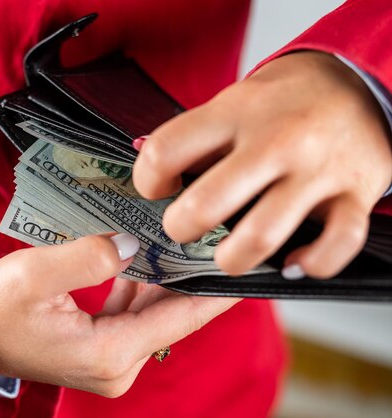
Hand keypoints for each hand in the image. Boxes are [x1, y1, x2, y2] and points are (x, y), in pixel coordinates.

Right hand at [0, 234, 236, 396]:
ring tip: (186, 238)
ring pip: (155, 313)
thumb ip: (84, 258)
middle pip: (171, 315)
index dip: (215, 291)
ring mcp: (111, 361)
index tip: (247, 264)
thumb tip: (129, 244)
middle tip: (214, 234)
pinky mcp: (104, 349)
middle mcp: (117, 366)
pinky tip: (149, 256)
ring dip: (166, 278)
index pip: (178, 318)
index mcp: (107, 354)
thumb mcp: (31, 276)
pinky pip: (136, 314)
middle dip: (191, 276)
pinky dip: (144, 286)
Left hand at [133, 51, 391, 278]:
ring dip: (232, 259)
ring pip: (260, 236)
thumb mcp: (233, 102)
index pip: (165, 151)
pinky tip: (292, 262)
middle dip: (180, 230)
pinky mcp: (355, 194)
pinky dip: (309, 264)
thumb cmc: (284, 102)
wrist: (359, 84)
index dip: (148, 180)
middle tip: (183, 229)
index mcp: (235, 112)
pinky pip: (334, 246)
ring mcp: (317, 169)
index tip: (156, 189)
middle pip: (205, 204)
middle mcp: (275, 140)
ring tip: (227, 254)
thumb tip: (141, 155)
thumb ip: (194, 136)